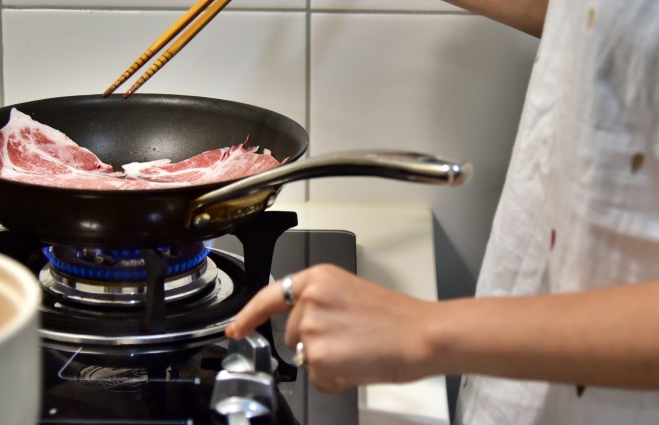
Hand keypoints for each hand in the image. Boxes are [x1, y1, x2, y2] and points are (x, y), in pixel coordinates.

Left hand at [225, 264, 434, 391]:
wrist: (422, 335)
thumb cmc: (398, 318)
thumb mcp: (351, 294)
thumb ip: (320, 303)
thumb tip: (304, 327)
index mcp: (319, 278)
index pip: (270, 296)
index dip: (249, 316)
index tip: (236, 328)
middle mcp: (309, 300)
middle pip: (292, 334)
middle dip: (315, 343)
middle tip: (352, 340)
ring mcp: (311, 329)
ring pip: (306, 358)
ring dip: (328, 362)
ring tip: (359, 350)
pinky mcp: (318, 357)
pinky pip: (318, 379)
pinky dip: (336, 379)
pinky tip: (358, 364)